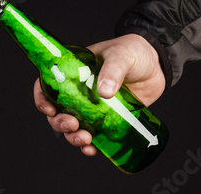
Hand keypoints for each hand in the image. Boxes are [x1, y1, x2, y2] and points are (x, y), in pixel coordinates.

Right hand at [34, 34, 165, 155]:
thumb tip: (104, 92)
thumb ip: (113, 70)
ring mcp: (94, 107)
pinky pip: (94, 135)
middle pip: (58, 111)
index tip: (49, 110)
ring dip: (73, 137)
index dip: (42, 98)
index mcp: (75, 71)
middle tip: (72, 125)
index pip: (48, 84)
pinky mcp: (109, 119)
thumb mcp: (122, 55)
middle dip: (60, 123)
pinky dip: (90, 146)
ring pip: (74, 127)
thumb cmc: (135, 51)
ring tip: (85, 140)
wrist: (158, 64)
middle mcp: (80, 91)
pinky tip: (93, 150)